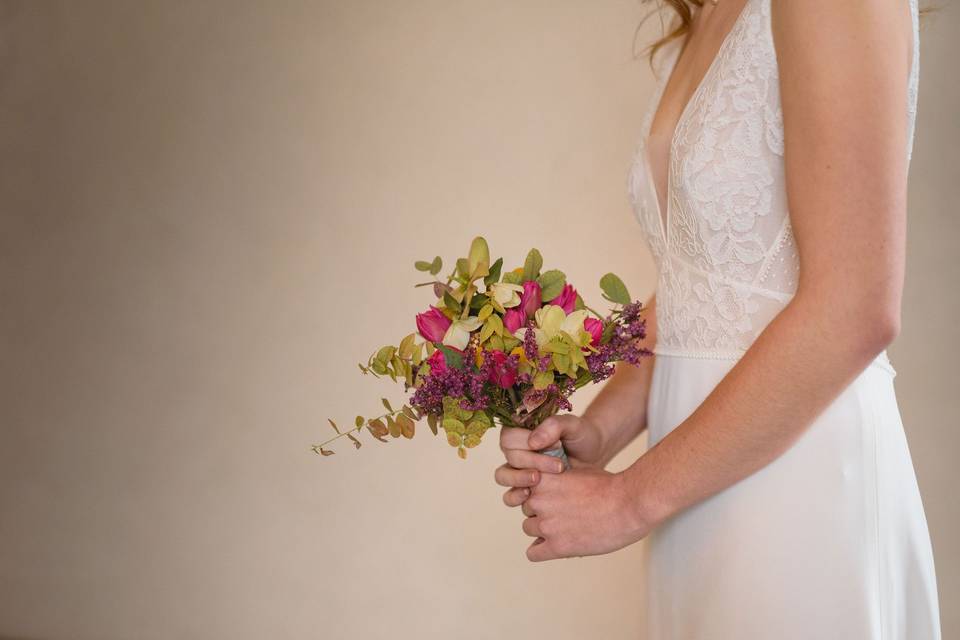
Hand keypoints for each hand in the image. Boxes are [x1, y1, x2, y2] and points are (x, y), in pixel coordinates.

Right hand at [495, 414, 605, 509]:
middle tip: (558, 467)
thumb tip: (533, 443)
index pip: (509, 437)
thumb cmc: (580, 435)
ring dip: (518, 480)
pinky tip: (531, 496)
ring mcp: (517, 469)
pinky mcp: (524, 487)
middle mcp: (514, 449)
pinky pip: (509, 496)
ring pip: (503, 476)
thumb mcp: (571, 425)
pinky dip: (517, 497)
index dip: (527, 443)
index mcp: (520, 430)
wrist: (593, 455)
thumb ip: (553, 426)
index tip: (556, 447)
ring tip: (538, 480)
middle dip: (532, 463)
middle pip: (509, 457)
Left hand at [520, 465, 657, 561]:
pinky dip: (542, 551)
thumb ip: (558, 478)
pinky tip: (558, 546)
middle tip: (566, 514)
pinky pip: (533, 553)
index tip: (554, 497)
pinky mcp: (557, 546)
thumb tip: (551, 482)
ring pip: (529, 529)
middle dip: (543, 512)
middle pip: (527, 510)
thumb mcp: (578, 471)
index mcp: (542, 479)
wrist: (629, 504)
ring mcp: (546, 524)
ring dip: (544, 531)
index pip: (526, 488)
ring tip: (567, 528)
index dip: (540, 493)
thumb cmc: (610, 486)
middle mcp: (538, 501)